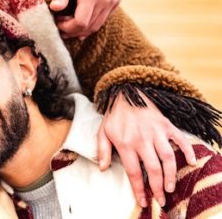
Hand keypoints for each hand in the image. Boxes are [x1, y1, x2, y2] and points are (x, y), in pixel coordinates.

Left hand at [50, 0, 120, 37]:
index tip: (57, 21)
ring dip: (82, 28)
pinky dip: (92, 21)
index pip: (81, 23)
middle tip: (60, 25)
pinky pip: (104, 18)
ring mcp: (113, 1)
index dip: (67, 27)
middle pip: (89, 27)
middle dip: (73, 30)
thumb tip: (54, 9)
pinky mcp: (116, 0)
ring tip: (68, 23)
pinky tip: (80, 17)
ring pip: (97, 25)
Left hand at [97, 92, 195, 207]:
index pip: (133, 171)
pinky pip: (180, 139)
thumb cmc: (114, 115)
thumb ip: (102, 150)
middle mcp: (142, 139)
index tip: (143, 202)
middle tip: (161, 200)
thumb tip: (103, 168)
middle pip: (153, 168)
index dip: (139, 189)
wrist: (126, 92)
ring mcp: (156, 132)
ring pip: (168, 157)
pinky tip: (192, 162)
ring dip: (171, 174)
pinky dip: (187, 150)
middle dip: (157, 187)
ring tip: (171, 187)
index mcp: (125, 143)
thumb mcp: (102, 132)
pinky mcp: (166, 125)